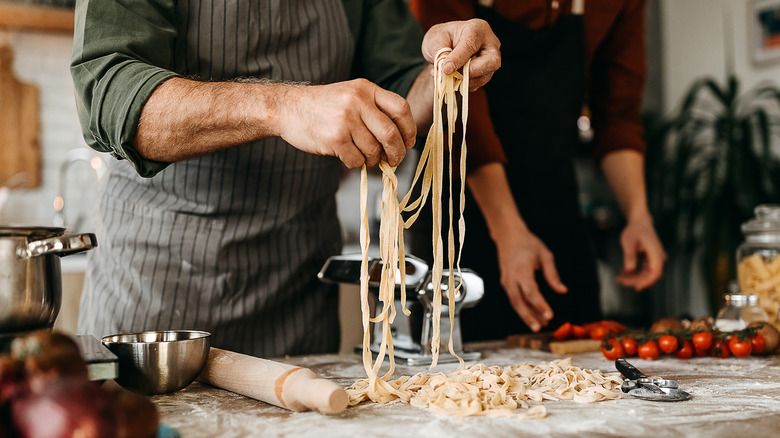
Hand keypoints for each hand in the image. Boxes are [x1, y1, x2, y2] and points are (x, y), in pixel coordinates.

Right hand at [277, 79, 415, 167]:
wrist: (288, 108)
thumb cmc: (323, 106)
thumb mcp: (350, 95)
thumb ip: (374, 110)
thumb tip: (400, 140)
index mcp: (366, 88)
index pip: (401, 108)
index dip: (409, 129)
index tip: (408, 142)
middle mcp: (357, 101)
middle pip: (391, 134)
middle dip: (396, 153)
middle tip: (393, 160)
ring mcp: (346, 120)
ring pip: (374, 150)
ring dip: (372, 160)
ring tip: (364, 156)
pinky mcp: (335, 138)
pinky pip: (357, 160)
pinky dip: (356, 163)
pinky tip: (348, 156)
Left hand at [421, 19, 500, 90]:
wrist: (444, 47)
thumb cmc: (441, 38)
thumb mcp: (435, 38)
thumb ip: (440, 51)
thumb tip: (445, 68)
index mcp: (477, 28)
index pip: (471, 45)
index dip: (458, 59)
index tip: (445, 69)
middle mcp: (490, 44)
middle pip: (490, 62)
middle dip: (469, 72)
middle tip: (450, 75)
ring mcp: (491, 60)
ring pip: (484, 77)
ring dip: (463, 81)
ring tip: (445, 77)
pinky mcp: (486, 74)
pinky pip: (477, 85)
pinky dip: (462, 85)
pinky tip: (451, 79)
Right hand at [496, 230, 567, 331]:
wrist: (508, 236)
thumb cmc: (528, 244)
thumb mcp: (545, 255)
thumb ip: (553, 275)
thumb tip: (563, 291)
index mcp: (521, 269)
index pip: (531, 291)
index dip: (540, 305)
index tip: (550, 315)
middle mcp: (511, 278)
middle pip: (518, 302)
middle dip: (529, 316)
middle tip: (540, 328)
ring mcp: (506, 281)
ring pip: (515, 303)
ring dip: (526, 316)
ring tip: (539, 325)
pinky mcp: (506, 283)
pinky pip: (514, 299)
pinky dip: (522, 309)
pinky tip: (533, 315)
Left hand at [616, 216, 665, 289]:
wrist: (639, 221)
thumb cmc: (635, 229)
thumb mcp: (629, 242)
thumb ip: (630, 256)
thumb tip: (629, 269)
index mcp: (656, 252)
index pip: (655, 272)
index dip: (646, 281)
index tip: (636, 286)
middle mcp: (658, 257)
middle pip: (650, 274)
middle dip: (636, 280)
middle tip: (621, 281)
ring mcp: (654, 258)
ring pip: (646, 273)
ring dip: (634, 278)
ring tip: (620, 278)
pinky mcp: (650, 259)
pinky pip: (643, 269)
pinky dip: (634, 272)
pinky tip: (623, 273)